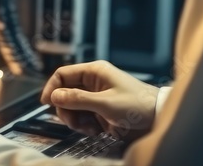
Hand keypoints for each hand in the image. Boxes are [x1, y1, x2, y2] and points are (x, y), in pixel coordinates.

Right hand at [40, 60, 158, 140]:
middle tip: (74, 122)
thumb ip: (78, 99)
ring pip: (72, 107)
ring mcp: (96, 97)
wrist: (156, 118)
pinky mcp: (99, 110)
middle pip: (65, 93)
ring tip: (89, 128)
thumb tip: (55, 96)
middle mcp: (93, 82)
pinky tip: (96, 130)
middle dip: (66, 110)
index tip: (46, 103)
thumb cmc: (137, 105)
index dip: (52, 87)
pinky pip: (82, 117)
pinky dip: (85, 126)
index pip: (63, 74)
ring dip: (76, 120)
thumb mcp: (105, 103)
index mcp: (94, 72)